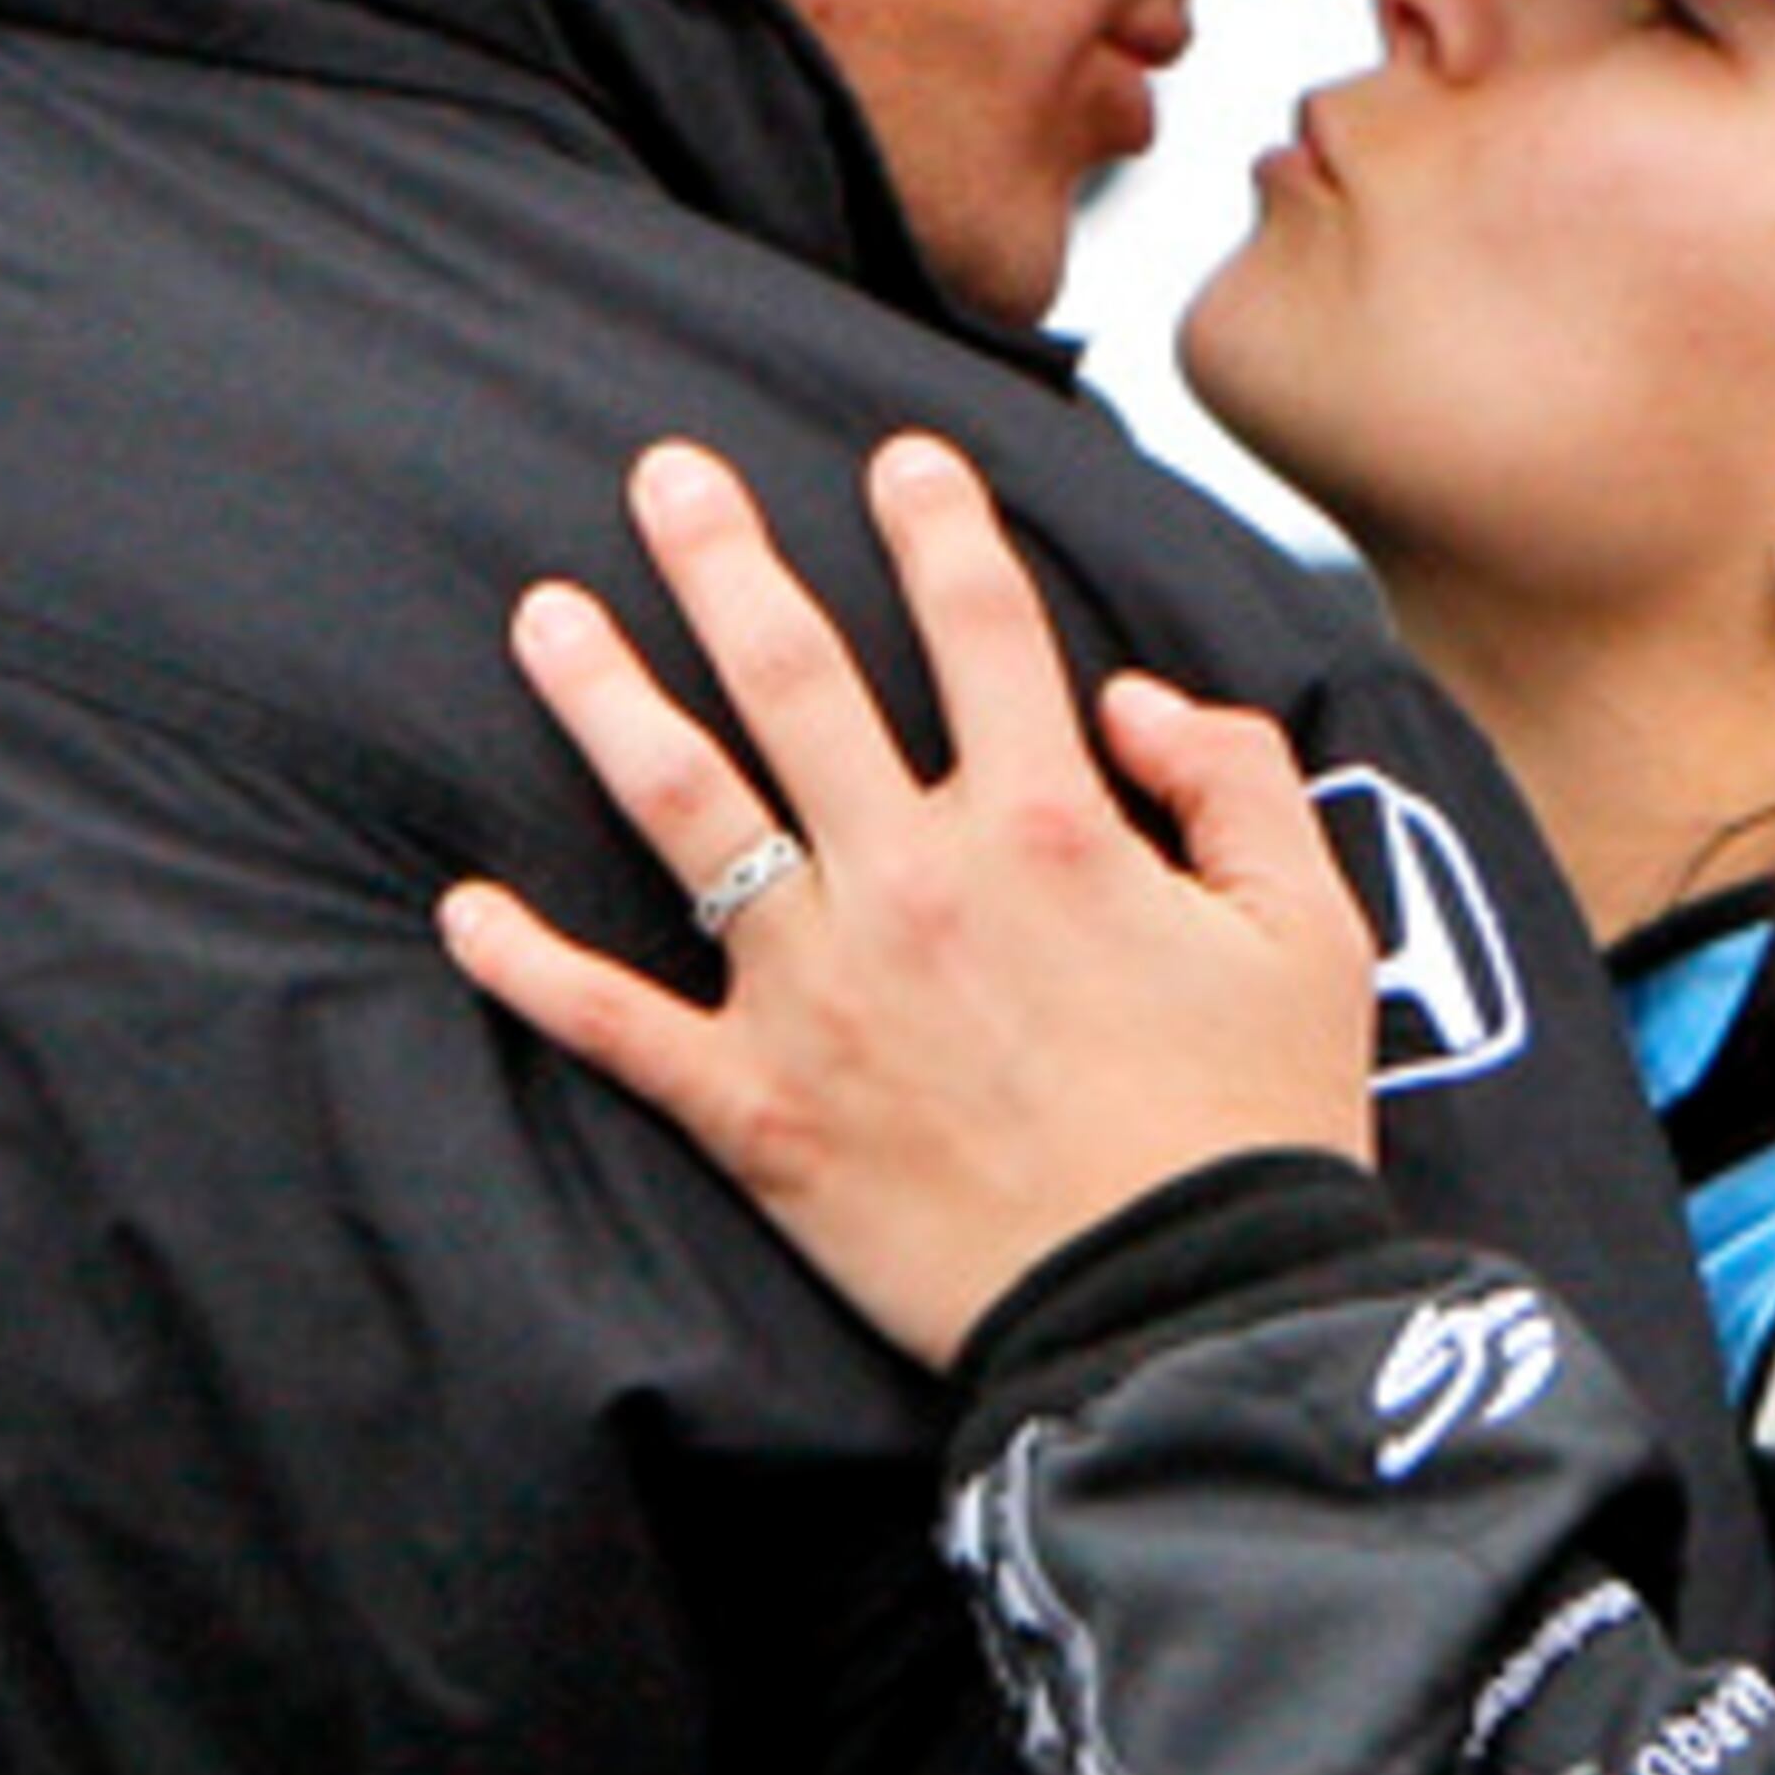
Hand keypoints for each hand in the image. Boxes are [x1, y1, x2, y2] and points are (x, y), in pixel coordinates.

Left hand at [438, 430, 1380, 1367]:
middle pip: (793, 678)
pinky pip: (617, 1026)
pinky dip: (530, 970)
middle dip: (723, 560)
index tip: (899, 457)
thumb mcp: (1313, 933)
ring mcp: (819, 991)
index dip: (938, 526)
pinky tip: (461, 910)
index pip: (980, 628)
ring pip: (685, 809)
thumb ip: (1237, 782)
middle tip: (662, 474)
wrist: (1185, 1317)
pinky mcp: (761, 1110)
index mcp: (1049, 828)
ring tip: (542, 614)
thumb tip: (1138, 699)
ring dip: (605, 699)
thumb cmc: (1257, 1129)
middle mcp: (913, 881)